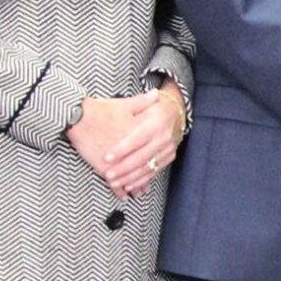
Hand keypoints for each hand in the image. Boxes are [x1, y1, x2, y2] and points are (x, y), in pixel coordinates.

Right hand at [67, 91, 161, 199]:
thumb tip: (156, 94)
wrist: (80, 117)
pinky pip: (115, 184)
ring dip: (135, 186)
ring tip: (138, 192)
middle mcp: (132, 152)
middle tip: (149, 185)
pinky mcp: (104, 169)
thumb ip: (144, 101)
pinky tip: (122, 196)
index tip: (157, 163)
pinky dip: (119, 191)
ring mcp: (118, 163)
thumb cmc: (102, 110)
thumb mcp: (126, 104)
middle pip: (143, 168)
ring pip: (131, 179)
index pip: (150, 151)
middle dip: (145, 177)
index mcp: (140, 136)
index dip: (154, 159)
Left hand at [103, 81, 187, 198]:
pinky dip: (140, 181)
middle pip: (142, 157)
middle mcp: (164, 138)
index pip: (137, 139)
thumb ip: (140, 101)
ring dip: (130, 178)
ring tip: (114, 182)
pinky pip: (153, 172)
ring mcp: (168, 149)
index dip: (121, 149)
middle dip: (123, 168)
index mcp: (157, 123)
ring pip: (147, 168)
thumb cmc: (153, 108)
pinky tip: (127, 186)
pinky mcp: (168, 158)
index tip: (106, 157)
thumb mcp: (146, 102)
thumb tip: (147, 95)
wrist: (174, 114)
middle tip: (108, 175)